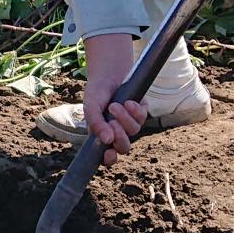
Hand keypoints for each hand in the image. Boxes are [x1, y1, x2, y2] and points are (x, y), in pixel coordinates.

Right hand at [80, 32, 146, 166]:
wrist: (108, 74)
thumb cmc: (96, 93)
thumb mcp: (91, 107)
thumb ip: (96, 124)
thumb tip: (107, 140)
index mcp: (103, 135)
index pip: (107, 155)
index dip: (109, 159)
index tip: (109, 153)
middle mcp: (118, 132)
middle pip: (124, 147)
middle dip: (120, 136)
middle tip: (112, 122)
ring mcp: (131, 123)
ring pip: (134, 131)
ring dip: (125, 119)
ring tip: (115, 105)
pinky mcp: (141, 112)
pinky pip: (143, 117)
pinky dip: (135, 110)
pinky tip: (128, 101)